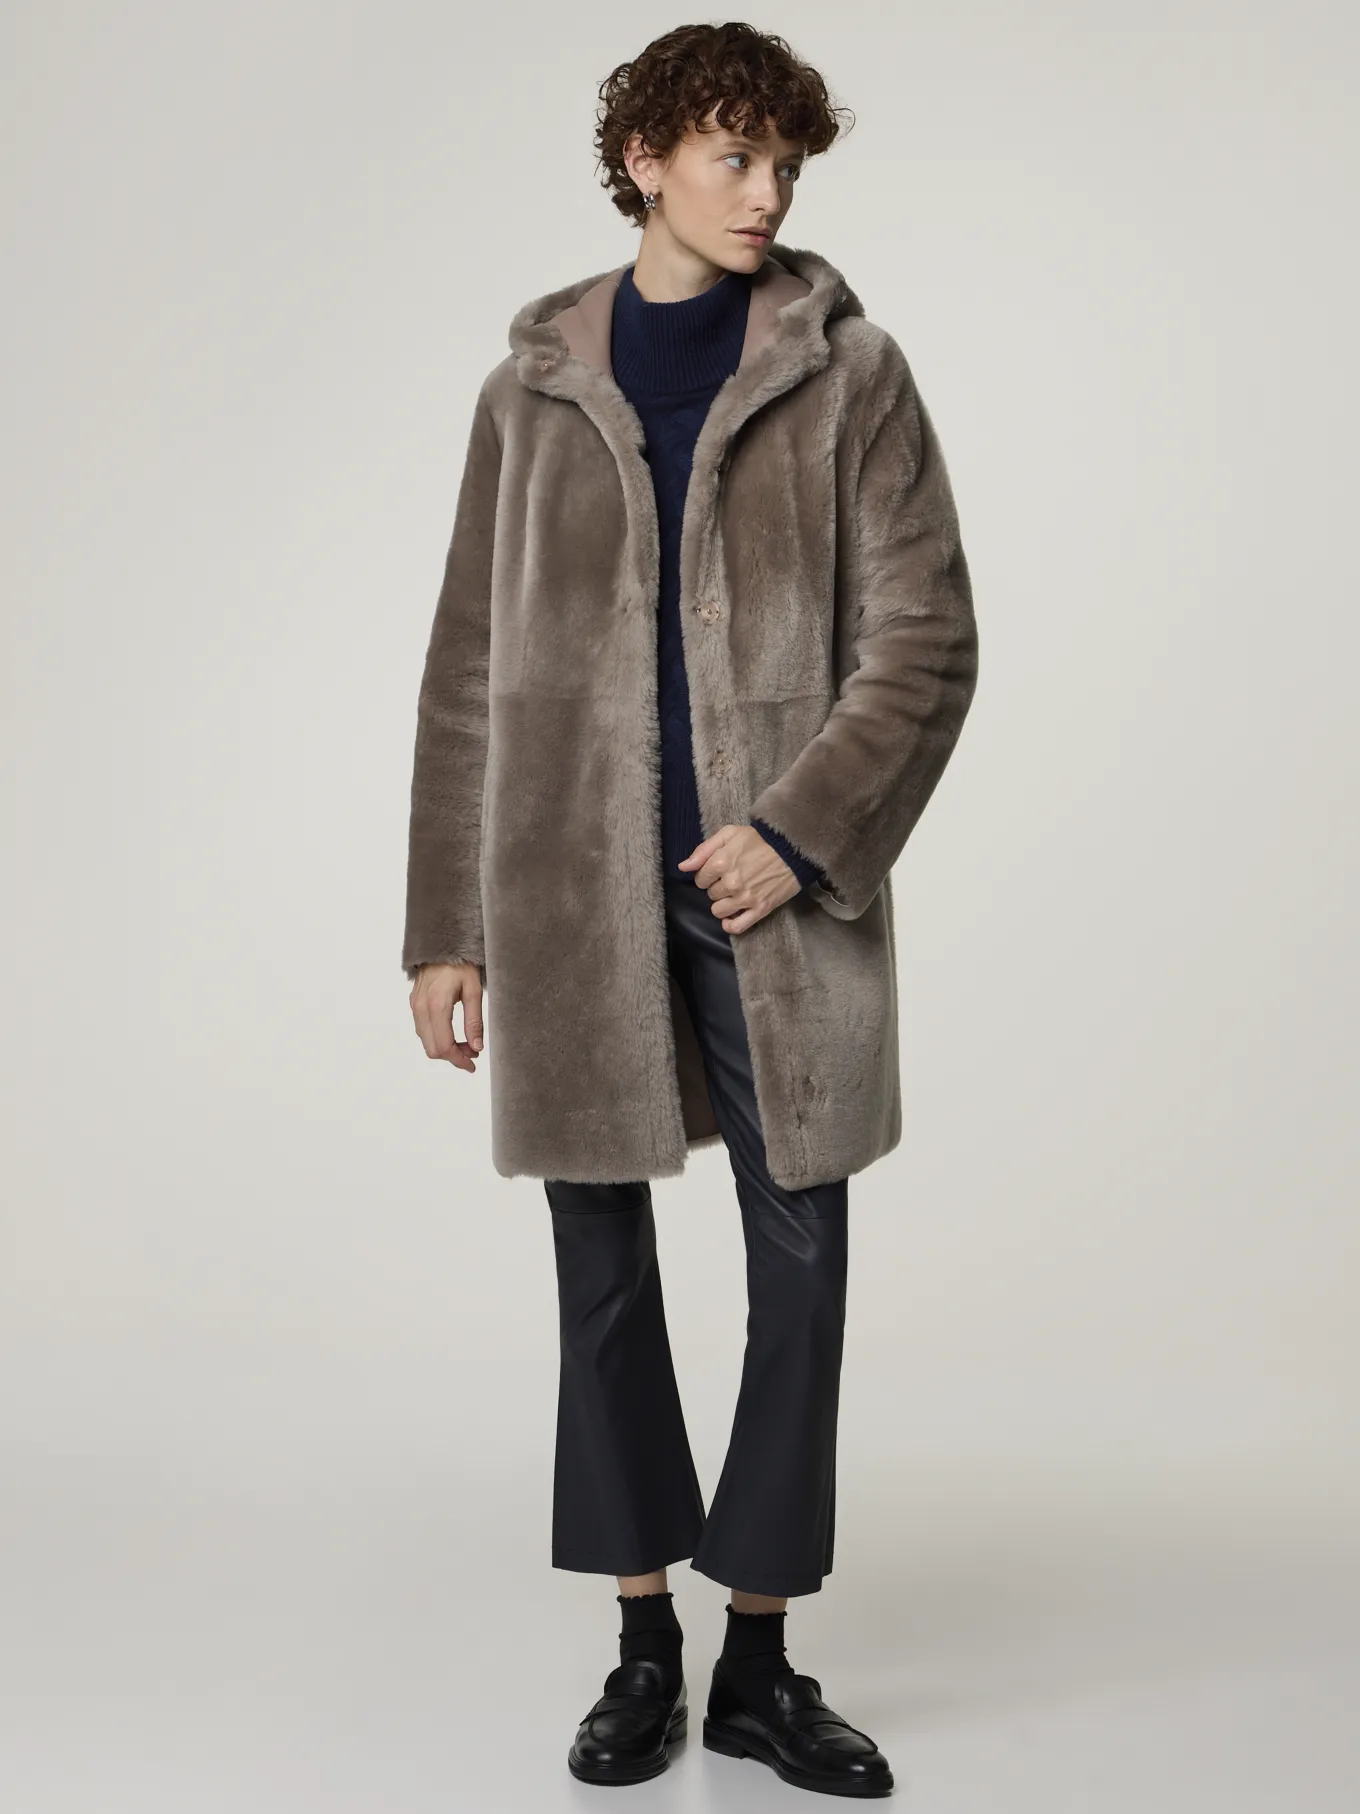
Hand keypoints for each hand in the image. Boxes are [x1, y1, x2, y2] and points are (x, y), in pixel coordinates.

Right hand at [410, 961, 483, 1070]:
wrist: (442, 942)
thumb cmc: (461, 963)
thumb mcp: (474, 990)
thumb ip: (475, 1021)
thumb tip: (477, 1047)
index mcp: (436, 1005)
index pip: (443, 1046)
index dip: (459, 1060)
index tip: (473, 1065)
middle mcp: (420, 1008)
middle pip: (432, 1049)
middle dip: (453, 1057)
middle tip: (473, 1054)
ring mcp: (415, 1006)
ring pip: (426, 1041)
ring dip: (445, 1048)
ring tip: (467, 1044)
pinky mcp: (414, 1003)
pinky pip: (423, 1030)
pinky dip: (437, 1038)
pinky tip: (454, 1034)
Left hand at [677, 824, 800, 932]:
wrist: (793, 849)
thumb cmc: (760, 839)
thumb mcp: (730, 834)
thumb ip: (703, 850)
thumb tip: (683, 867)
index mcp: (721, 862)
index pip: (700, 879)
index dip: (707, 874)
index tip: (718, 869)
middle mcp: (731, 883)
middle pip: (710, 894)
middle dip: (717, 887)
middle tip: (731, 878)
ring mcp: (745, 898)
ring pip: (718, 911)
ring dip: (723, 904)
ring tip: (734, 893)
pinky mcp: (760, 909)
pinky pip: (736, 927)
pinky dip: (730, 925)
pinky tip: (732, 916)